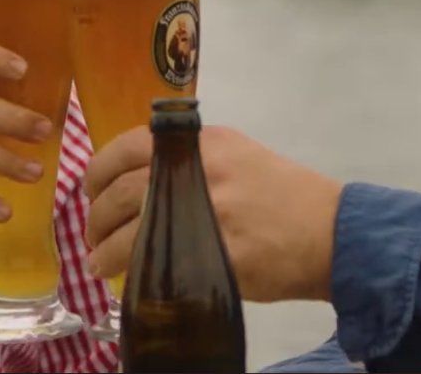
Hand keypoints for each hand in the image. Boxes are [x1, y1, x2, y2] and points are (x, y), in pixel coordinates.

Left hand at [84, 124, 344, 303]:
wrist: (331, 232)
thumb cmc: (285, 197)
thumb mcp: (239, 158)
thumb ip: (194, 162)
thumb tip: (141, 182)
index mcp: (205, 142)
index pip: (131, 145)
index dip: (99, 168)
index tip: (89, 188)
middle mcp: (199, 169)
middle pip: (122, 189)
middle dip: (97, 214)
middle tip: (92, 232)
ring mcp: (204, 210)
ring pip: (129, 225)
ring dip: (103, 245)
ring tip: (97, 260)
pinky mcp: (211, 250)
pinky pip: (152, 259)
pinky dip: (127, 269)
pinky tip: (120, 278)